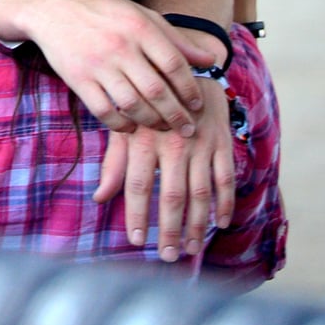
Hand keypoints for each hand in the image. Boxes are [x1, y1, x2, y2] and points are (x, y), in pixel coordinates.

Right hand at [0, 0, 215, 134]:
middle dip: (176, 115)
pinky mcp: (78, 79)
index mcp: (139, 26)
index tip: (197, 105)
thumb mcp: (141, 15)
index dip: (189, 89)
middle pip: (157, 90)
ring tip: (162, 128)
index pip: (173, 64)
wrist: (52, 7)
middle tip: (187, 129)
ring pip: (133, 104)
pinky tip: (131, 126)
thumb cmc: (103, 11)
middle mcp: (120, 46)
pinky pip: (104, 111)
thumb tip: (210, 60)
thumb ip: (175, 39)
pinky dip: (121, 124)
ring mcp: (97, 64)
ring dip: (152, 122)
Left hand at [94, 79, 234, 260]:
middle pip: (171, 194)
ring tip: (188, 248)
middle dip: (168, 229)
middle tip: (164, 256)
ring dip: (195, 224)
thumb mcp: (128, 128)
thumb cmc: (149, 105)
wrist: (185, 69)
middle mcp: (172, 142)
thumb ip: (115, 164)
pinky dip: (225, 202)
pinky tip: (219, 224)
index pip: (137, 184)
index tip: (135, 241)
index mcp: (144, 138)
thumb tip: (99, 198)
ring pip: (200, 192)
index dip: (136, 214)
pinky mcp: (221, 141)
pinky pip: (225, 177)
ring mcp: (200, 143)